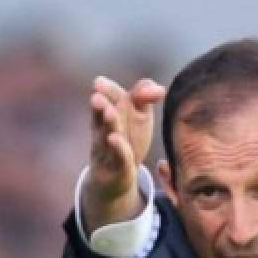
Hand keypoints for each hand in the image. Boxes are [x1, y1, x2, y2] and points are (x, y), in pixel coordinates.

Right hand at [81, 76, 165, 230]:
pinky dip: (116, 148)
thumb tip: (161, 89)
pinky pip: (117, 156)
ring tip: (108, 112)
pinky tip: (114, 139)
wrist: (117, 175)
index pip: (108, 97)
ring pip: (106, 134)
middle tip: (96, 96)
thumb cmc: (129, 138)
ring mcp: (107, 147)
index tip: (98, 82)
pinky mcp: (115, 166)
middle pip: (101, 115)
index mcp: (111, 111)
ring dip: (108, 123)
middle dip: (99, 105)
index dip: (106, 89)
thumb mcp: (138, 114)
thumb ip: (145, 96)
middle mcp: (105, 127)